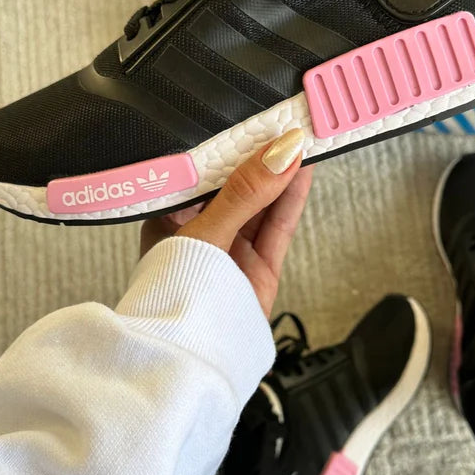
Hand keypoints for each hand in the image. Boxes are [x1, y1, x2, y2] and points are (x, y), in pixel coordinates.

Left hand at [140, 129, 312, 316]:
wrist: (193, 355)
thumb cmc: (175, 296)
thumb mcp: (206, 232)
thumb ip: (244, 194)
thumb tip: (279, 154)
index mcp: (171, 216)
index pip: (203, 170)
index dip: (229, 145)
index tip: (253, 120)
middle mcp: (201, 229)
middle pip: (237, 184)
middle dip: (260, 156)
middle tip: (283, 123)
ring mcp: (232, 247)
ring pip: (261, 203)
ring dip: (281, 174)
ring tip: (301, 140)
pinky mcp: (258, 265)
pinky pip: (277, 225)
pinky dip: (291, 199)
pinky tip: (302, 172)